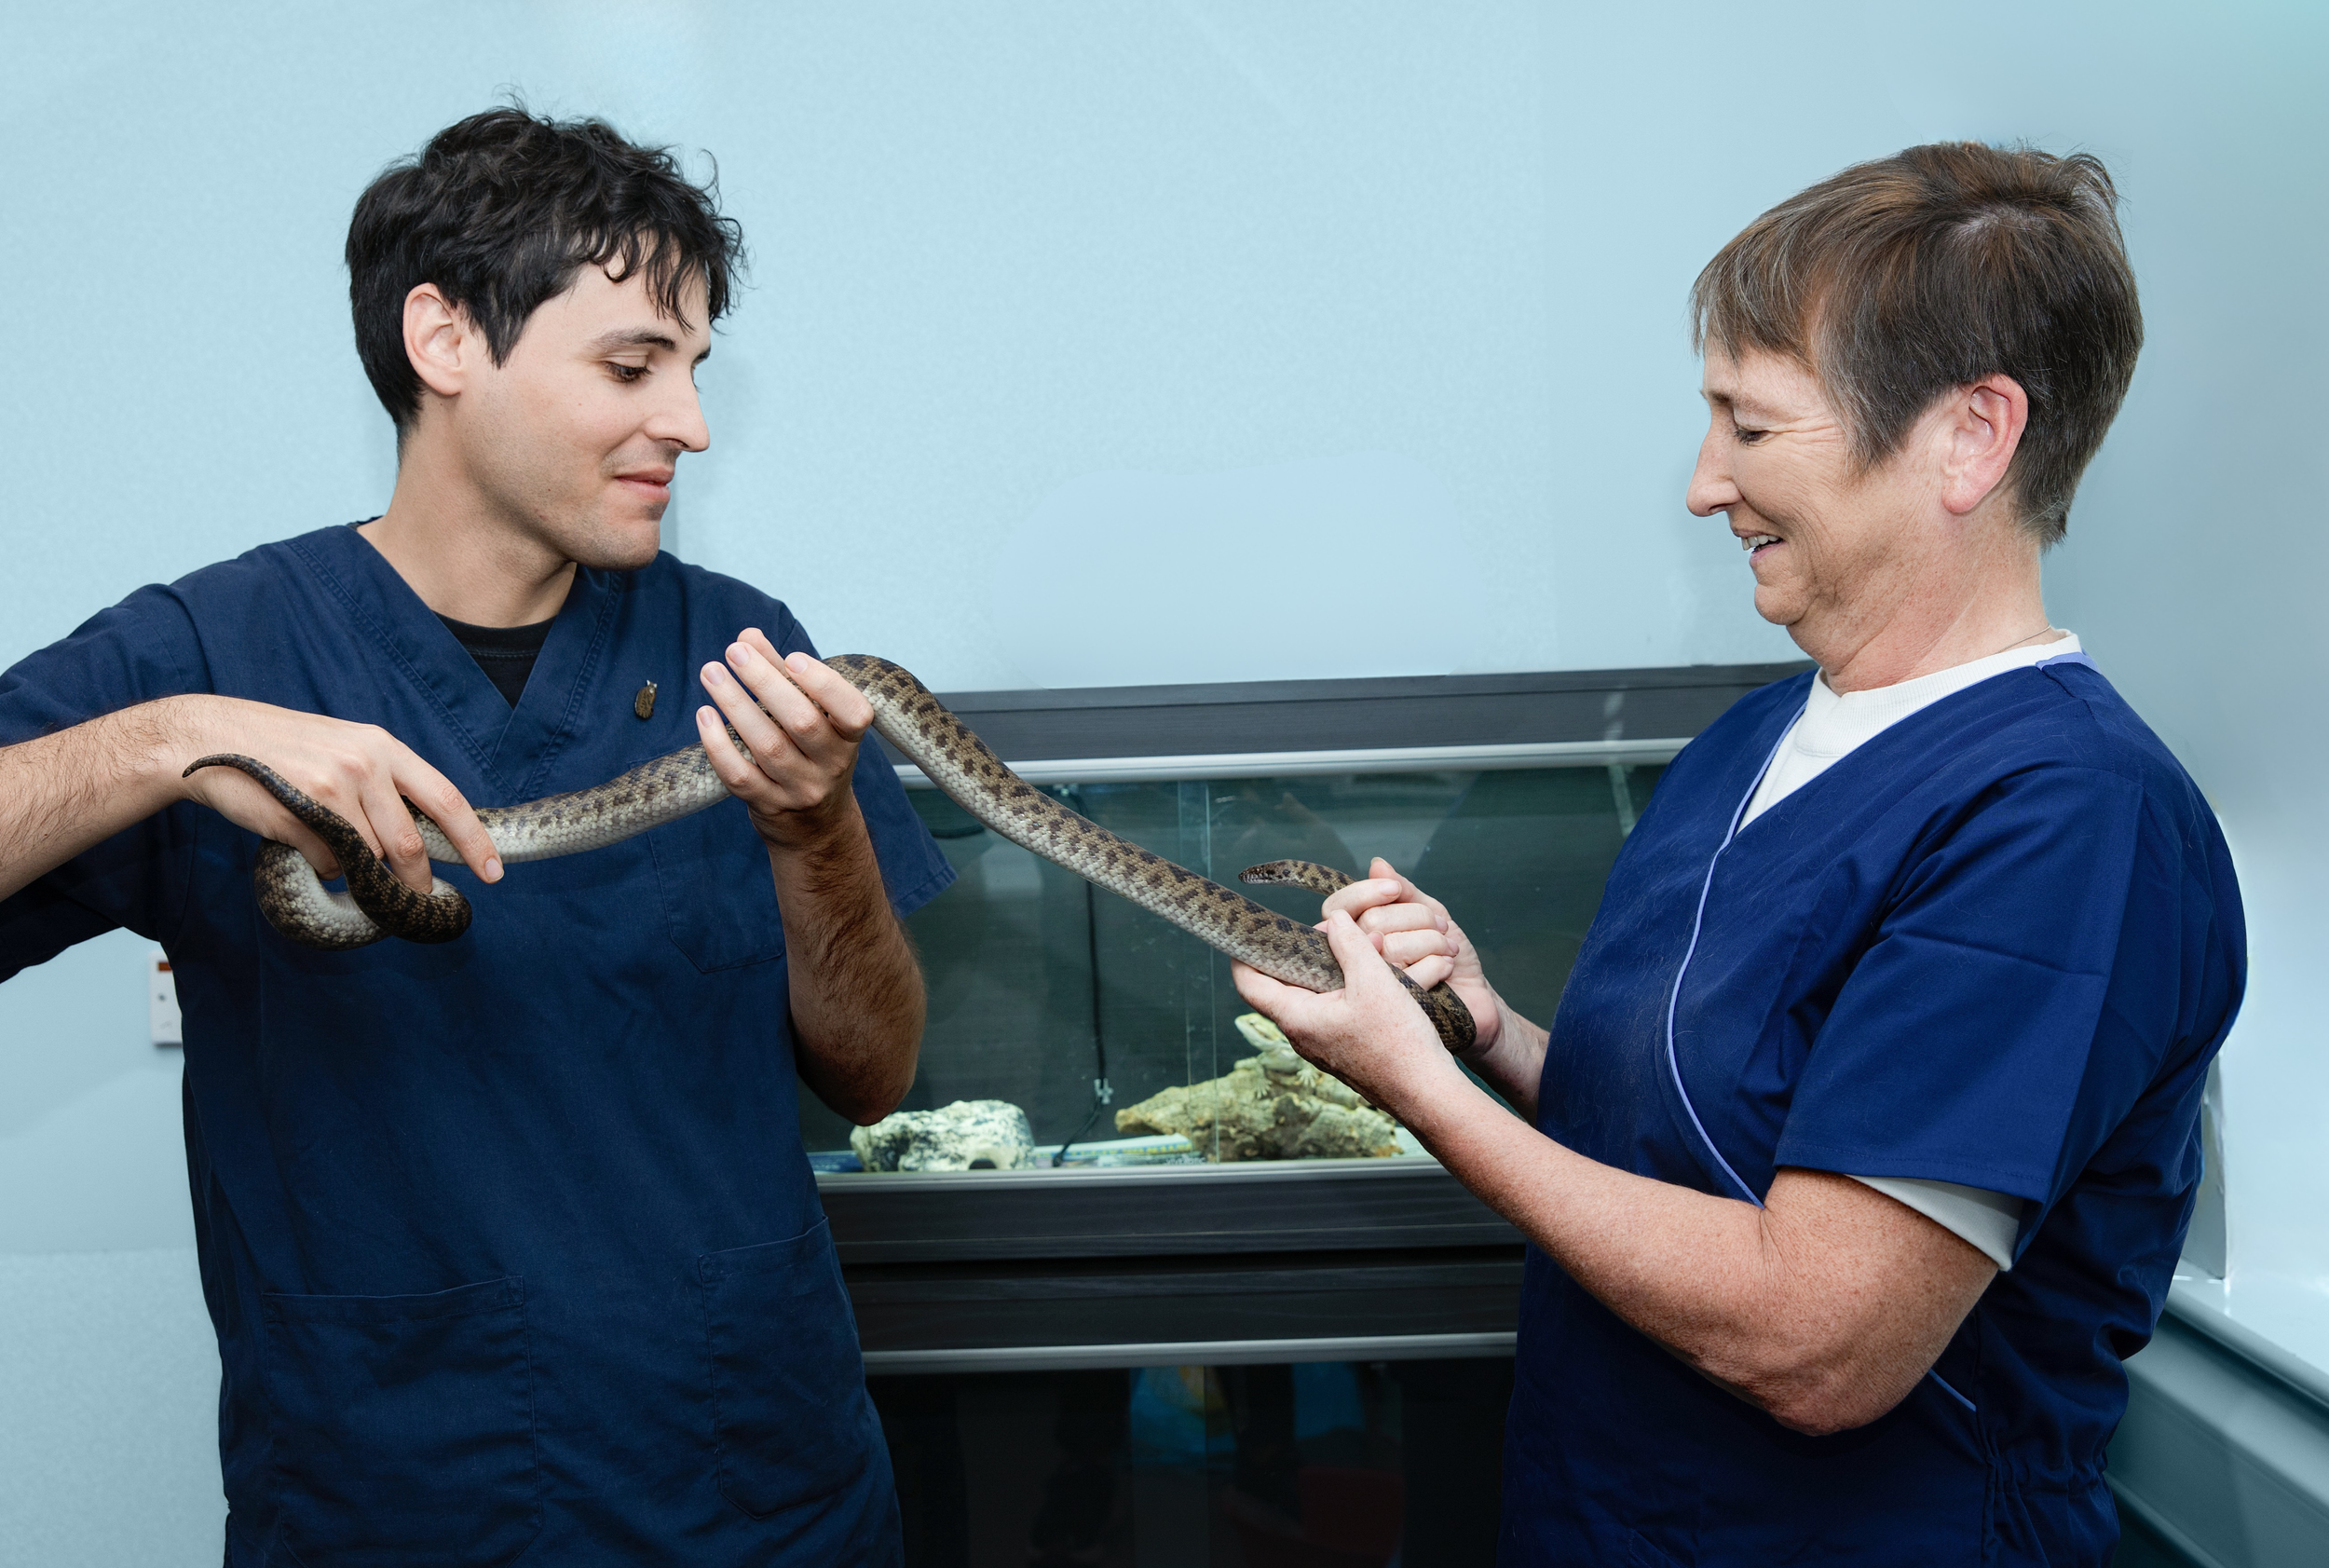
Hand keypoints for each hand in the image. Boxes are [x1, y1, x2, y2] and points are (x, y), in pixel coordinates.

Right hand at [170, 695, 500, 892]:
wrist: (211, 737)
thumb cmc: (285, 749)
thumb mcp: (346, 747)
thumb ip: (384, 784)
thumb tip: (420, 840)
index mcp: (383, 747)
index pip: (446, 800)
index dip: (474, 841)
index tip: (494, 873)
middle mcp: (364, 764)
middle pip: (409, 845)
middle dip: (415, 882)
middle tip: (414, 897)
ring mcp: (330, 789)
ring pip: (367, 858)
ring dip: (357, 868)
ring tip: (331, 845)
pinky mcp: (298, 814)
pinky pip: (327, 863)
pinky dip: (321, 865)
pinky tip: (301, 841)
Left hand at [696, 630, 872, 851]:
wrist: (815, 827)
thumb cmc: (810, 754)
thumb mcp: (811, 716)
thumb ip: (781, 675)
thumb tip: (747, 636)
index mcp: (848, 738)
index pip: (853, 711)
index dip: (824, 684)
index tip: (791, 658)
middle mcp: (830, 766)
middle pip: (801, 722)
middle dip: (765, 683)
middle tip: (734, 652)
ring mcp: (800, 789)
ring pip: (767, 746)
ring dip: (735, 704)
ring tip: (711, 672)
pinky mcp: (769, 806)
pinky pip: (740, 776)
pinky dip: (719, 744)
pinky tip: (705, 715)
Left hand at [1231, 910, 1464, 1113]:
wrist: (1426, 1093)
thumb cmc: (1397, 1043)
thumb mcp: (1373, 982)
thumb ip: (1349, 945)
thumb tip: (1334, 919)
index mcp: (1296, 1018)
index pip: (1249, 983)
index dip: (1244, 953)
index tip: (1253, 930)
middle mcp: (1302, 1033)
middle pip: (1282, 984)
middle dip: (1299, 951)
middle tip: (1324, 928)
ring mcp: (1322, 1043)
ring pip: (1311, 995)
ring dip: (1327, 967)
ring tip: (1354, 944)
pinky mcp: (1343, 1047)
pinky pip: (1332, 1008)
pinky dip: (1343, 985)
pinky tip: (1369, 971)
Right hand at [1321, 857, 1503, 1053]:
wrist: (1473, 996)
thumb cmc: (1447, 954)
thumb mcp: (1430, 914)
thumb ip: (1403, 891)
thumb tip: (1377, 864)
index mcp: (1356, 934)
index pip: (1338, 908)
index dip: (1363, 894)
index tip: (1394, 890)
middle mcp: (1353, 962)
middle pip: (1369, 923)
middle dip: (1414, 917)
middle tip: (1440, 926)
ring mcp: (1367, 989)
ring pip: (1389, 947)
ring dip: (1430, 941)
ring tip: (1447, 949)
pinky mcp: (1388, 1010)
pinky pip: (1405, 976)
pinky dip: (1435, 964)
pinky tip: (1446, 968)